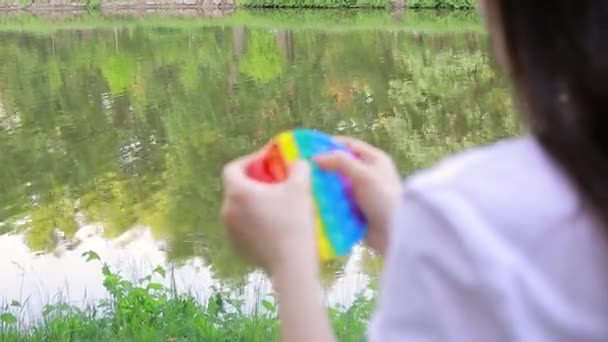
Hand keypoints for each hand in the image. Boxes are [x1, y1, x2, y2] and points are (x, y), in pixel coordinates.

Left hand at [221, 148, 317, 274]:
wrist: (292, 265)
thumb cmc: (295, 222)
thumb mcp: (300, 187)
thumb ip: (298, 167)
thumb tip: (296, 163)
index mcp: (237, 192)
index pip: (233, 168)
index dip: (249, 161)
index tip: (266, 161)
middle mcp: (227, 210)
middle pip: (236, 189)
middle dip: (254, 183)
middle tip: (275, 182)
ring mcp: (229, 231)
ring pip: (239, 209)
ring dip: (254, 203)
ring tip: (276, 205)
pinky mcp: (236, 247)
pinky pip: (243, 227)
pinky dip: (254, 222)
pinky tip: (274, 225)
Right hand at [314, 137, 400, 254]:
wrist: (395, 234)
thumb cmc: (384, 199)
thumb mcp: (364, 175)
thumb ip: (340, 162)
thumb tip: (315, 158)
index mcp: (375, 160)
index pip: (350, 145)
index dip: (331, 144)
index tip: (310, 147)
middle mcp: (368, 175)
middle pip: (341, 166)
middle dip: (324, 168)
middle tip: (303, 170)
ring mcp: (362, 194)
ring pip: (337, 186)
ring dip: (323, 188)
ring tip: (304, 187)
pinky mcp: (356, 211)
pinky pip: (338, 204)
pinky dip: (327, 204)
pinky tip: (313, 204)